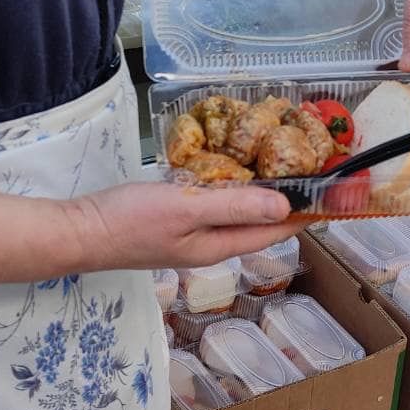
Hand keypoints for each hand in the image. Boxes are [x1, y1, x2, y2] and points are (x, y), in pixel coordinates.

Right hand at [67, 180, 298, 272]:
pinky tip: (226, 171)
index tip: (330, 190)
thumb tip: (286, 205)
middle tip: (307, 168)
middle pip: (258, 223)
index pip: (274, 229)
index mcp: (219, 245)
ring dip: (258, 194)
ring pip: (235, 214)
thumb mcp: (186, 208)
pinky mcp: (172, 222)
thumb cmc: (131, 221)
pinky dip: (228, 189)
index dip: (304, 211)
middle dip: (285, 200)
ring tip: (277, 165)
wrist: (79, 232)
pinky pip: (213, 206)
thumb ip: (235, 206)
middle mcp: (210, 244)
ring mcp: (190, 235)